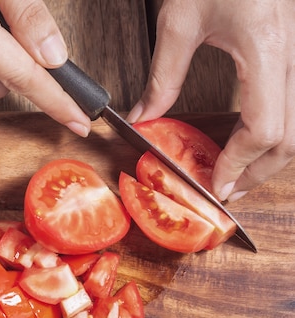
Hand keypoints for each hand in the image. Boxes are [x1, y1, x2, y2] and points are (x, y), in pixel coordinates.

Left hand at [126, 0, 294, 201]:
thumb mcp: (180, 22)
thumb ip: (163, 76)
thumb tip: (143, 117)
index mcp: (266, 50)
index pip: (264, 129)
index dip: (239, 164)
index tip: (215, 185)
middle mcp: (292, 57)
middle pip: (290, 137)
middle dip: (258, 171)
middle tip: (227, 191)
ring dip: (268, 156)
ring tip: (236, 173)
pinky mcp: (291, 52)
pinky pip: (290, 104)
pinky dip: (271, 132)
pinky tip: (246, 140)